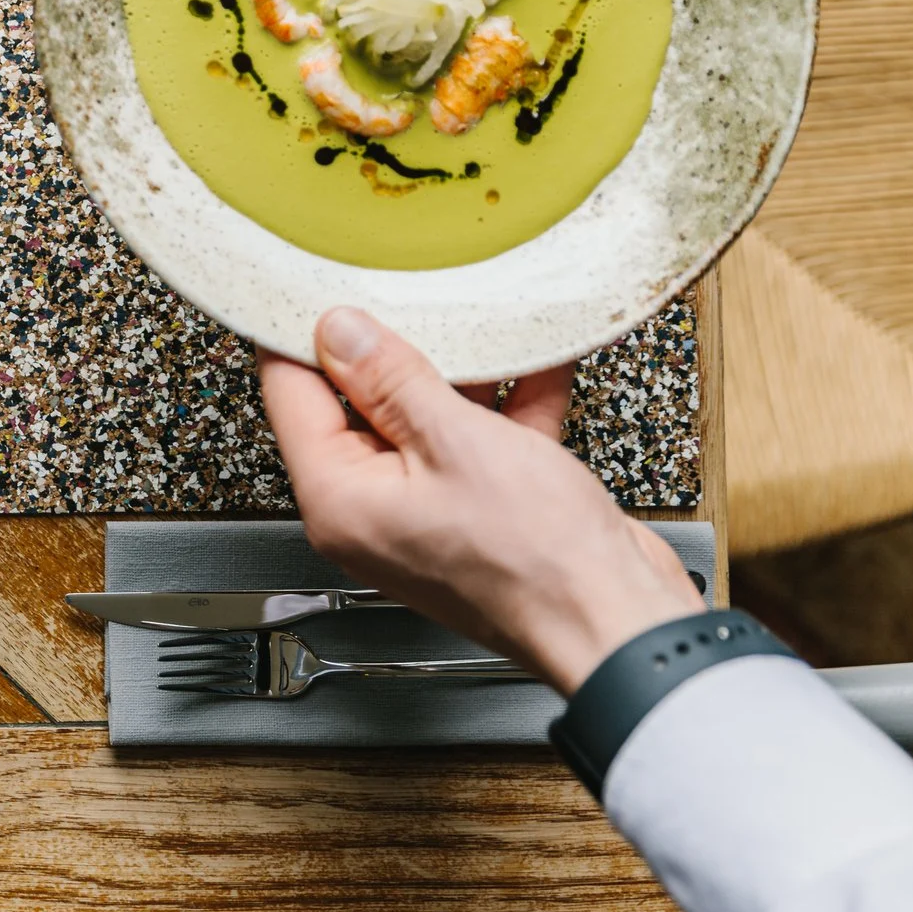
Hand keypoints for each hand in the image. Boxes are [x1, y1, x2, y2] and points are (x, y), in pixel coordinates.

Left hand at [259, 307, 702, 693]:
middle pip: (355, 405)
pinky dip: (502, 407)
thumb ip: (392, 380)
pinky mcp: (477, 513)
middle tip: (402, 288)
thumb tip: (339, 333)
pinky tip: (534, 363)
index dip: (300, 334)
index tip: (317, 285)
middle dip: (388, 349)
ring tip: (477, 319)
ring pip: (422, 420)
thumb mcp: (456, 442)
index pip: (291, 395)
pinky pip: (474, 443)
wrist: (621, 627)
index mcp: (338, 499)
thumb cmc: (537, 563)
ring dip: (457, 373)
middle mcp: (370, 511)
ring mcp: (424, 513)